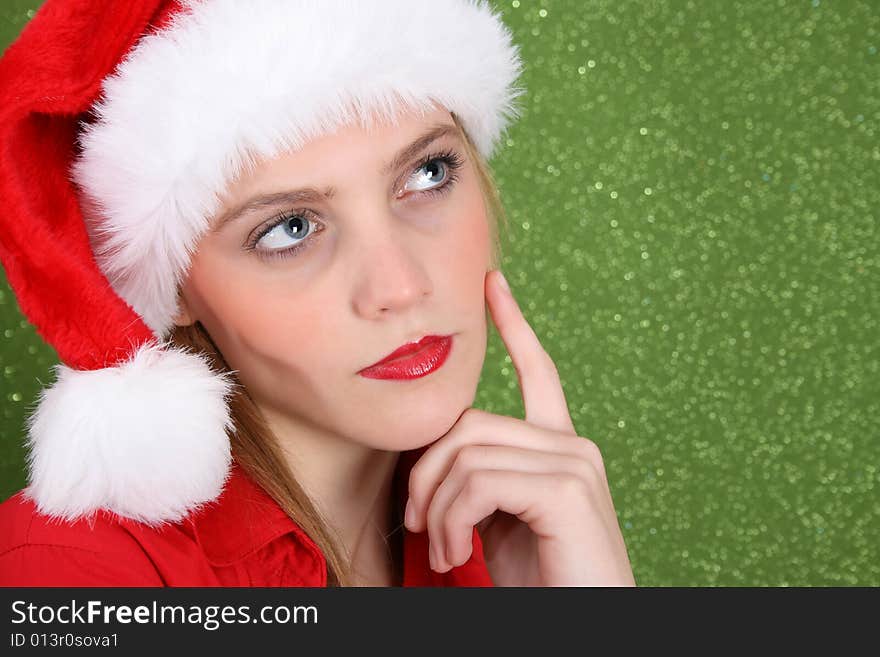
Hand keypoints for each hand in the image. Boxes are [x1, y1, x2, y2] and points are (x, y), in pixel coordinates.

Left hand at [403, 269, 635, 585]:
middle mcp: (573, 445)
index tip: (493, 283)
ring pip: (467, 451)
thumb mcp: (497, 521)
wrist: (581, 627)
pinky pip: (479, 480)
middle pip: (468, 422)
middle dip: (427, 475)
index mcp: (559, 448)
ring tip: (446, 552)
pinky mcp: (567, 488)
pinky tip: (461, 555)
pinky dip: (454, 521)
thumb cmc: (540, 583)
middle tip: (422, 527)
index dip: (514, 324)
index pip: (538, 371)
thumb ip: (479, 478)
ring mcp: (575, 462)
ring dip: (438, 509)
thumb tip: (438, 455)